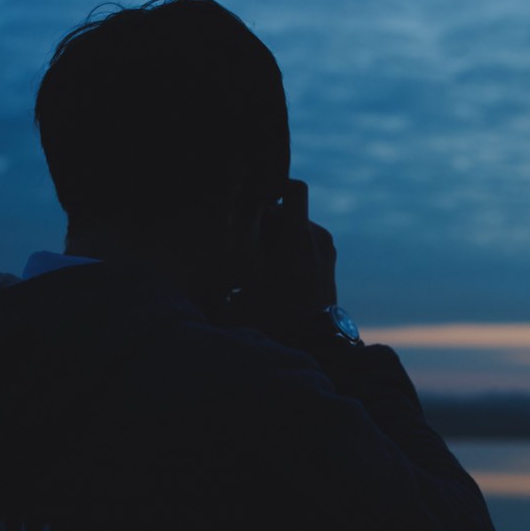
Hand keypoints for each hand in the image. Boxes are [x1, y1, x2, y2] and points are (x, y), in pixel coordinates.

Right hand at [216, 179, 339, 340]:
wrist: (315, 343)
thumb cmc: (276, 319)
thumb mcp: (242, 296)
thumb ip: (222, 271)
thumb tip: (199, 256)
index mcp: (300, 238)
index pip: (295, 188)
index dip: (274, 186)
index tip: (254, 200)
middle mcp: (318, 238)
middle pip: (290, 211)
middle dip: (268, 221)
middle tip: (247, 244)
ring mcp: (328, 250)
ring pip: (298, 227)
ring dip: (278, 236)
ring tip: (260, 262)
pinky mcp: (330, 263)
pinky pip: (308, 242)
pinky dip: (292, 249)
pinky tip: (275, 272)